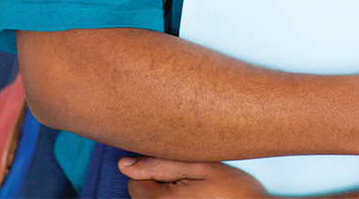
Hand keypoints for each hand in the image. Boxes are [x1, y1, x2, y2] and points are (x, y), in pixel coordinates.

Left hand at [119, 157, 267, 198]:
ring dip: (167, 197)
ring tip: (194, 194)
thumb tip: (124, 164)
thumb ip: (161, 164)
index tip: (178, 172)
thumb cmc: (234, 191)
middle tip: (190, 182)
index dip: (155, 173)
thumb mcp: (202, 166)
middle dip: (159, 187)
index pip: (135, 184)